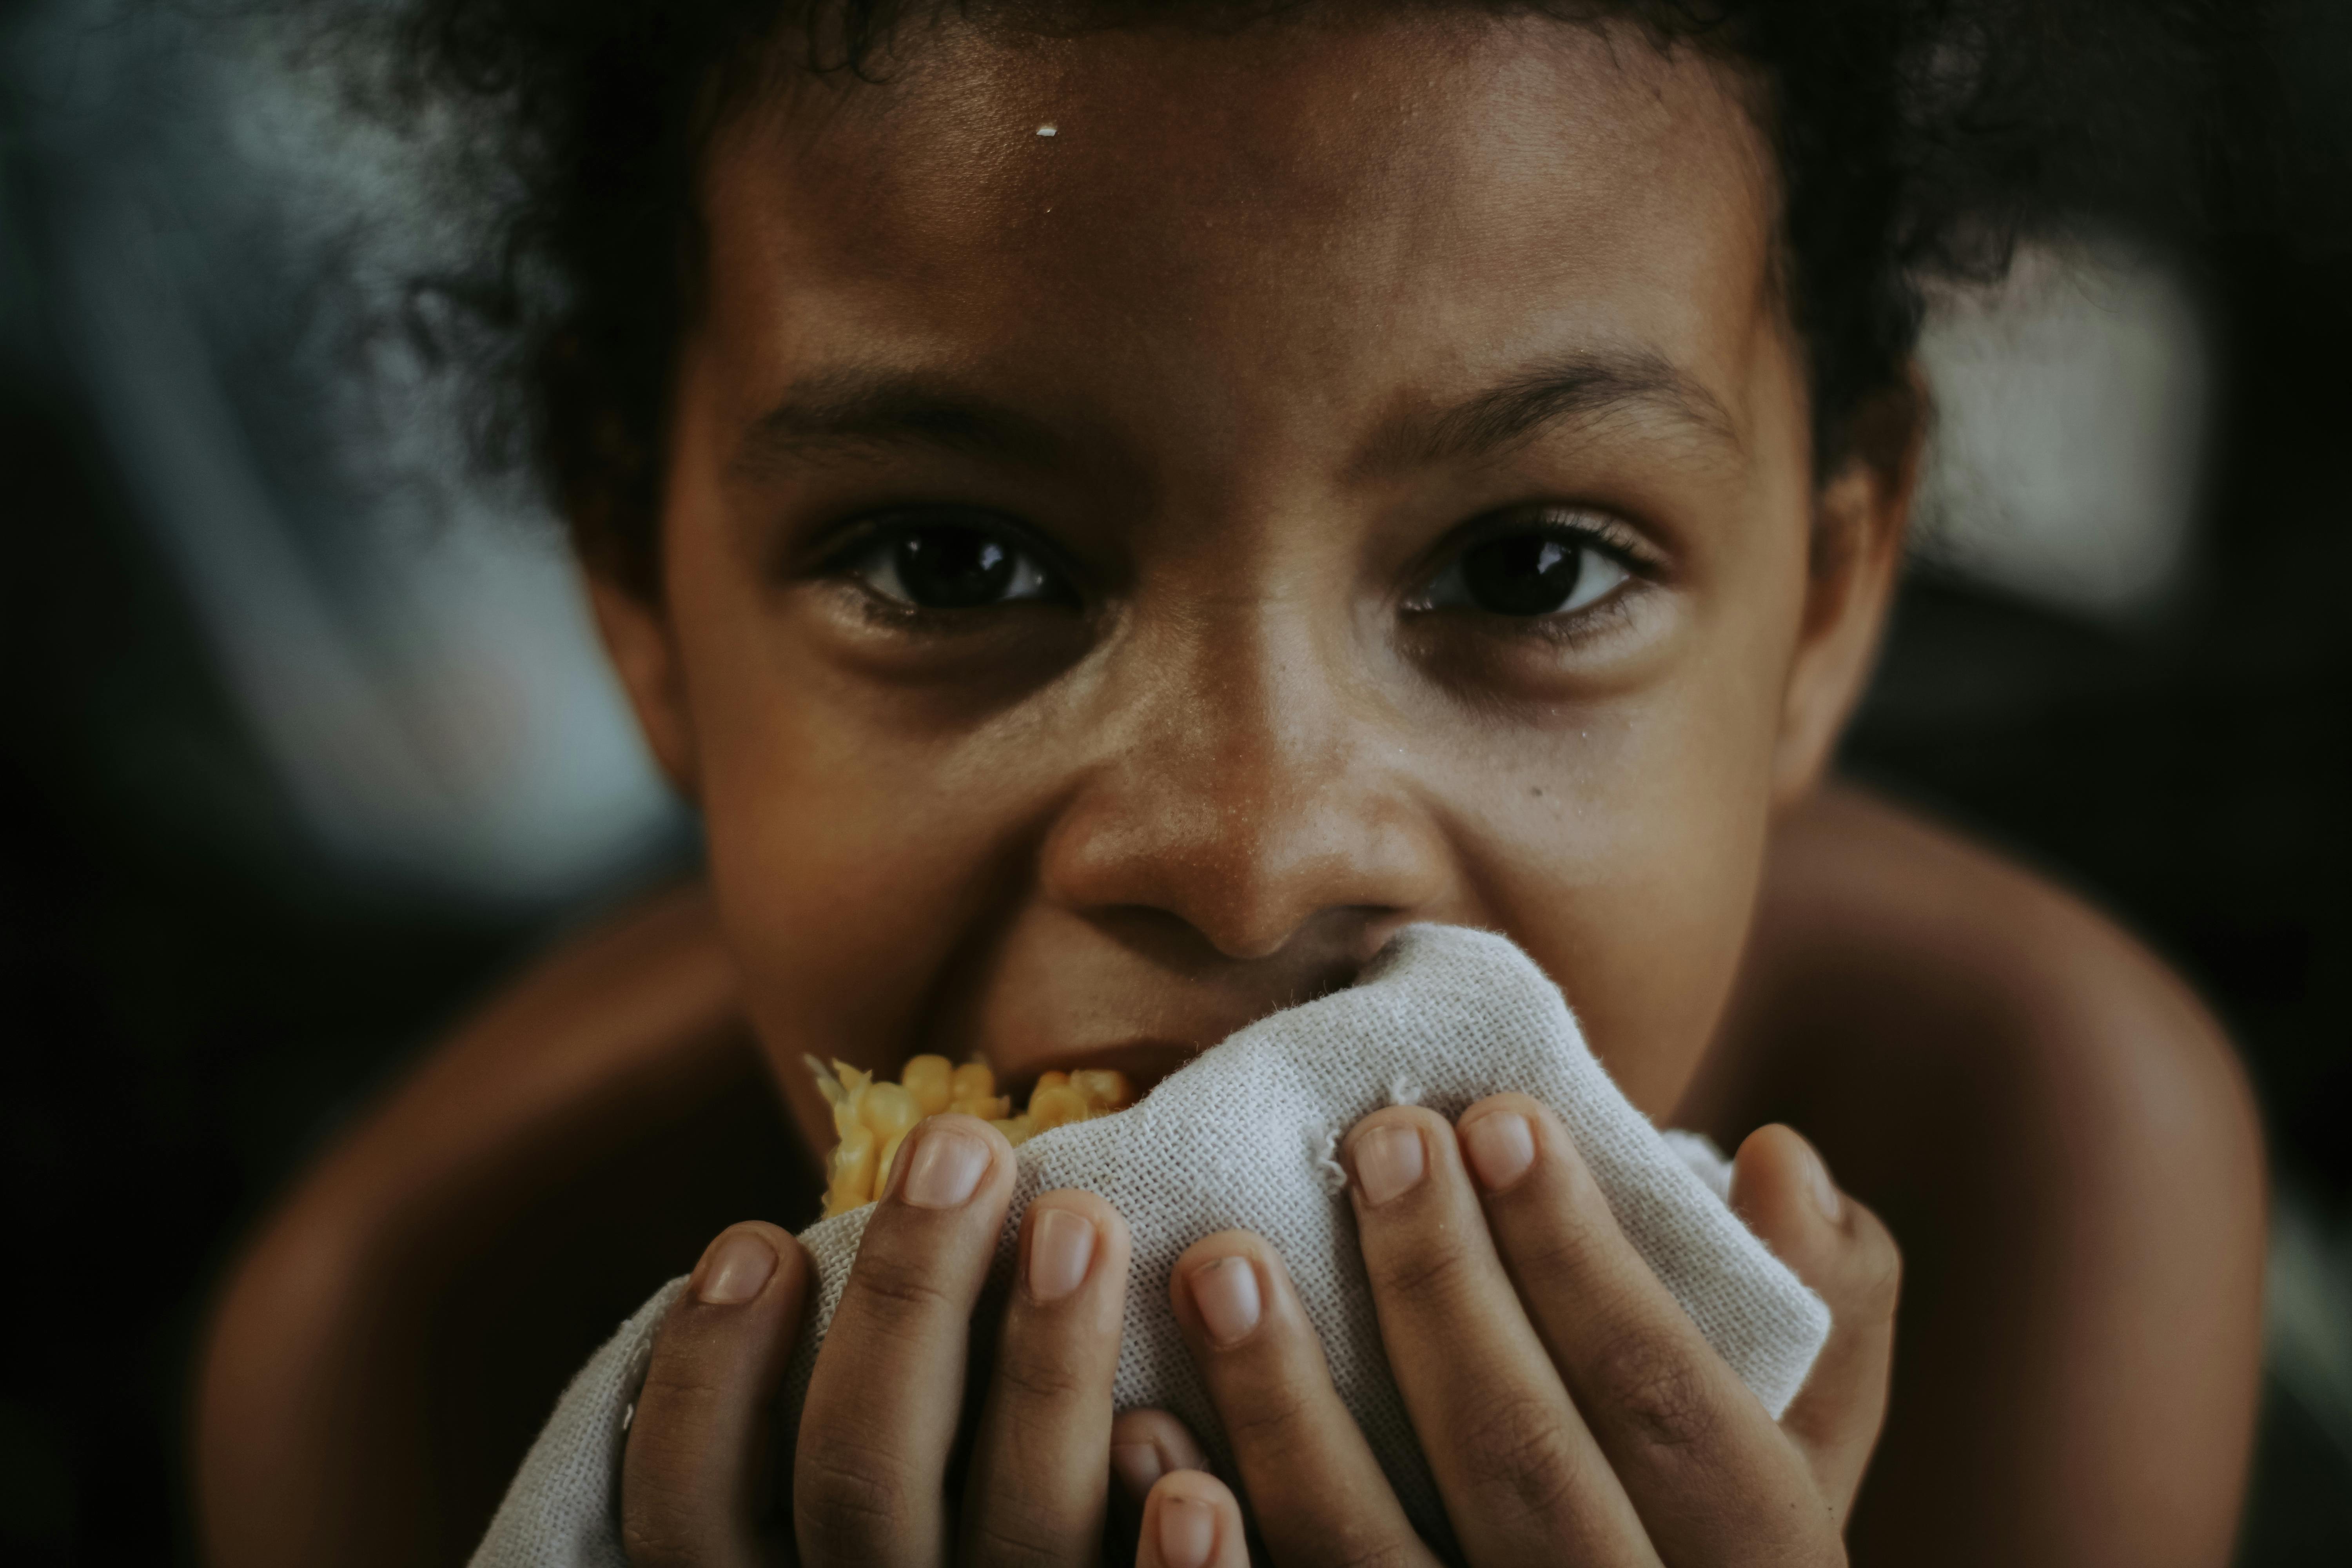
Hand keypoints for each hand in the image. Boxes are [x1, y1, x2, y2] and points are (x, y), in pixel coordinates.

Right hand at [618, 1114, 1133, 1565]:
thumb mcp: (837, 1522)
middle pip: (863, 1486)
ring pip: (1015, 1535)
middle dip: (909, 1304)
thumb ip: (839, 1420)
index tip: (756, 1239)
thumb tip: (838, 1239)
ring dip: (1047, 1372)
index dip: (709, 1376)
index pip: (692, 1510)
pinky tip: (1193, 1474)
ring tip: (1081, 1217)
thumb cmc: (934, 1555)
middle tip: (962, 1147)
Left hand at [1124, 1099, 1899, 1565]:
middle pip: (1524, 1471)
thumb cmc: (1703, 1544)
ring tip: (1216, 1266)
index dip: (1585, 1257)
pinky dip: (1209, 1559)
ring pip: (1380, 1567)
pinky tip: (1141, 1439)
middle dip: (1442, 1295)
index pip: (1665, 1402)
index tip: (1498, 1115)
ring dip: (1287, 1414)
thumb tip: (1777, 1155)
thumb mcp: (1803, 1459)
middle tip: (1372, 1141)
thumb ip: (1822, 1319)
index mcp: (1756, 1566)